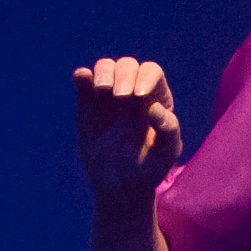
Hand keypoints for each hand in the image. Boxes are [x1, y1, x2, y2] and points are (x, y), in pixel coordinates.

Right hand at [72, 56, 179, 205]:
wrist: (121, 185)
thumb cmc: (149, 168)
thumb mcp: (166, 153)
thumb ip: (168, 129)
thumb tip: (155, 108)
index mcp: (156, 97)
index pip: (151, 73)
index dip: (146, 78)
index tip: (138, 96)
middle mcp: (132, 90)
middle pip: (128, 66)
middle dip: (123, 76)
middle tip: (119, 96)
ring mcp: (109, 94)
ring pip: (105, 67)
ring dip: (103, 72)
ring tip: (102, 90)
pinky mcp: (87, 102)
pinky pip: (84, 81)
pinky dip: (82, 76)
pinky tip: (82, 78)